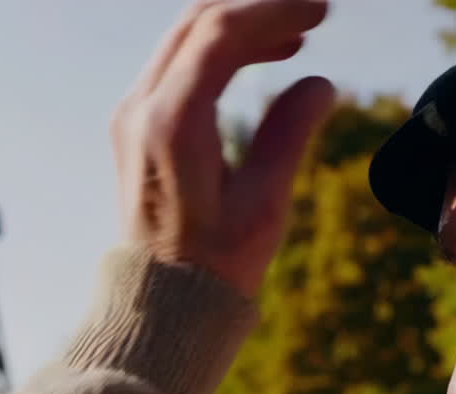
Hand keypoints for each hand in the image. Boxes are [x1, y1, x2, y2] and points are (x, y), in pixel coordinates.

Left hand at [111, 0, 335, 296]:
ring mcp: (133, 113)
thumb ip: (288, 134)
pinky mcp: (137, 124)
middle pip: (200, 21)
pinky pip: (179, 61)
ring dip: (242, 24)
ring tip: (297, 35)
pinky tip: (263, 57)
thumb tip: (320, 84)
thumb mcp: (264, 204)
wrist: (162, 303)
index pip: (221, 34)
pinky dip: (221, 48)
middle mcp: (142, 109)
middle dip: (259, 8)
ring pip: (187, 36)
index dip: (275, 11)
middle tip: (315, 12)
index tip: (322, 11)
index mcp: (173, 125)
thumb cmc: (216, 264)